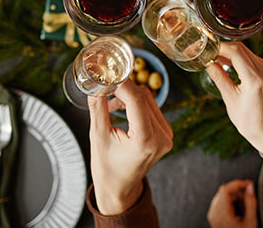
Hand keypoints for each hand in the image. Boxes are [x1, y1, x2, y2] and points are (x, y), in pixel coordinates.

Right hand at [88, 80, 172, 214]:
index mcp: (146, 141)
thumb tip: (95, 85)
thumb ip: (98, 108)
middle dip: (123, 89)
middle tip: (104, 86)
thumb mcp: (98, 137)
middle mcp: (162, 137)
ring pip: (148, 100)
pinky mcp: (166, 133)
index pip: (136, 100)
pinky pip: (152, 108)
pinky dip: (136, 104)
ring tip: (109, 103)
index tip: (108, 74)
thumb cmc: (107, 168)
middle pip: (144, 97)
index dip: (122, 84)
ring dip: (128, 96)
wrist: (120, 188)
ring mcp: (167, 135)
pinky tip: (120, 109)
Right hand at [206, 42, 262, 154]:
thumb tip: (207, 62)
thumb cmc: (248, 120)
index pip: (236, 52)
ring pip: (250, 53)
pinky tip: (235, 66)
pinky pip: (257, 60)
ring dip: (235, 54)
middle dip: (226, 49)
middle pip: (243, 49)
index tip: (209, 49)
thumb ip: (219, 77)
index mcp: (255, 79)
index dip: (221, 47)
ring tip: (220, 59)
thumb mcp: (229, 99)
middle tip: (211, 53)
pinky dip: (245, 60)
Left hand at [207, 180, 257, 227]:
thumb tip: (250, 187)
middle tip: (248, 196)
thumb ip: (251, 201)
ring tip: (244, 207)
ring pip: (222, 196)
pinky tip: (238, 211)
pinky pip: (221, 203)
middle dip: (237, 191)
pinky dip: (230, 203)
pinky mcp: (213, 217)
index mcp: (221, 213)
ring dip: (234, 197)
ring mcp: (212, 216)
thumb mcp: (251, 220)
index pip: (225, 189)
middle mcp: (214, 213)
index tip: (247, 184)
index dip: (237, 183)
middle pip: (224, 192)